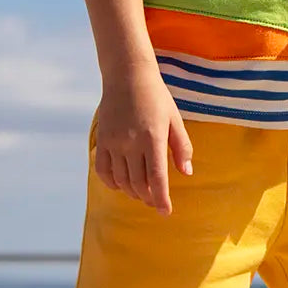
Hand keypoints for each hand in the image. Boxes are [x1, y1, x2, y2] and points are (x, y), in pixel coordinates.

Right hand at [93, 68, 192, 215]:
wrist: (127, 76)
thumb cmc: (156, 98)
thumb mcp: (175, 119)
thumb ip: (182, 147)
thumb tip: (186, 172)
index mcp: (153, 138)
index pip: (157, 178)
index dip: (161, 199)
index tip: (166, 212)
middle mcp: (131, 143)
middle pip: (138, 183)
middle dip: (149, 198)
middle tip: (156, 202)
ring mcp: (114, 142)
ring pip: (121, 180)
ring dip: (132, 192)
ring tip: (142, 194)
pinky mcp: (101, 140)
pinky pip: (103, 170)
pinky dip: (112, 183)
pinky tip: (121, 185)